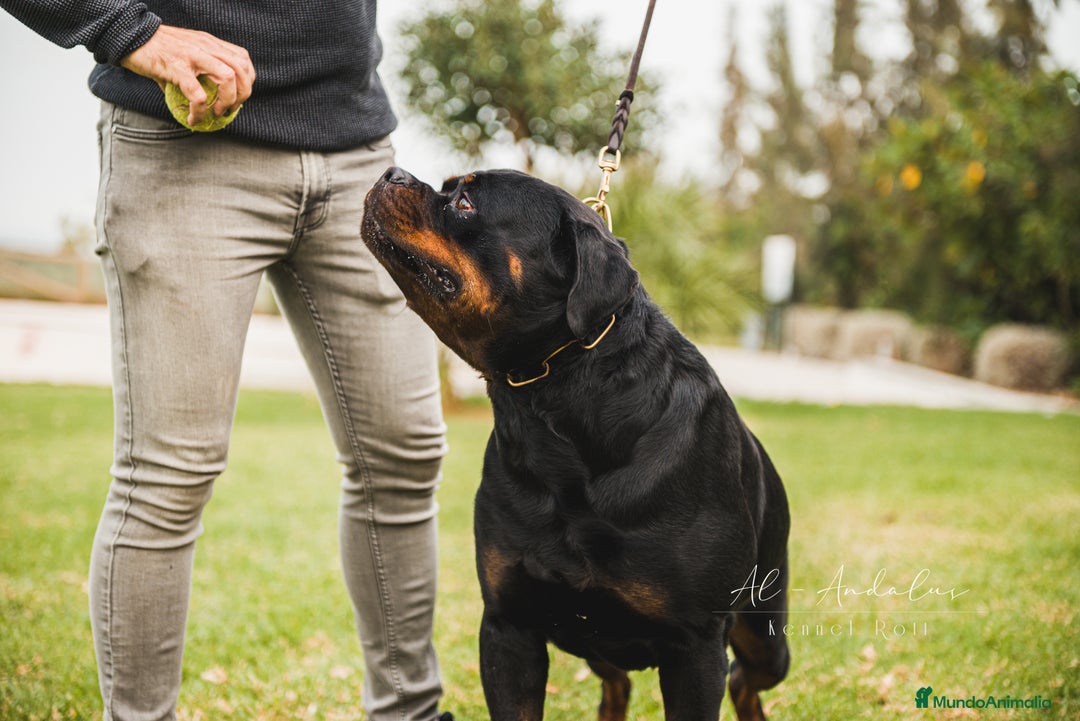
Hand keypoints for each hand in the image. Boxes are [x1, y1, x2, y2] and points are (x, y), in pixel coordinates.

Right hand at [121, 25, 254, 126]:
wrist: (128, 36)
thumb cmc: (155, 48)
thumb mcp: (184, 52)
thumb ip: (197, 71)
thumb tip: (201, 98)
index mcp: (210, 43)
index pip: (242, 59)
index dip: (247, 80)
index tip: (239, 96)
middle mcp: (206, 46)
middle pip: (241, 70)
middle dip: (243, 95)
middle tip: (231, 109)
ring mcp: (193, 56)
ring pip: (227, 78)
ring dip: (228, 101)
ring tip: (217, 113)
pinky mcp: (177, 67)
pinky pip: (198, 94)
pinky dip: (200, 111)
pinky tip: (194, 120)